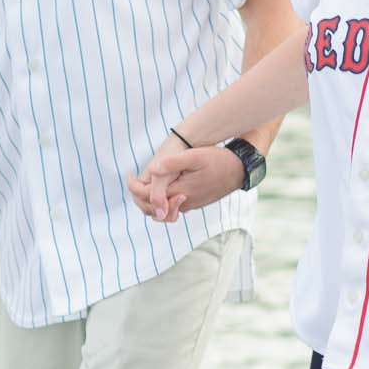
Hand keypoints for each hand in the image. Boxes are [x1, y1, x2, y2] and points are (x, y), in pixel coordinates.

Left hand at [127, 146, 243, 222]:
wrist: (239, 170)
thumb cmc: (218, 160)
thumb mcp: (195, 156)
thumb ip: (172, 163)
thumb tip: (153, 169)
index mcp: (180, 192)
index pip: (149, 197)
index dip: (134, 188)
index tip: (129, 176)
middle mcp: (183, 203)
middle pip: (152, 209)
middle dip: (139, 197)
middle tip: (132, 181)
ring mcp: (189, 205)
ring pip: (162, 211)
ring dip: (149, 201)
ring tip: (142, 185)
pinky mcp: (194, 203)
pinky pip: (172, 208)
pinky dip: (161, 201)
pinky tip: (160, 187)